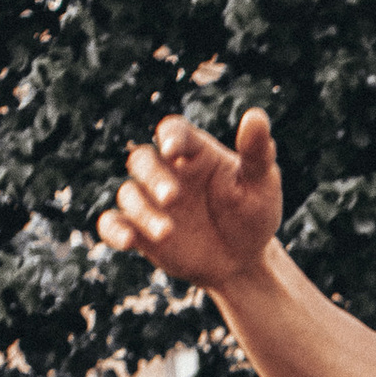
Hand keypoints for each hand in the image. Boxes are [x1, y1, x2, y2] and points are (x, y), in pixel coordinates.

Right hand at [96, 109, 283, 293]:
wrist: (243, 261)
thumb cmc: (253, 215)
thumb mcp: (261, 185)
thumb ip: (257, 153)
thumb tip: (257, 115)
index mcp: (194, 153)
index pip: (174, 132)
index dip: (170, 137)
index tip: (173, 149)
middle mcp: (166, 172)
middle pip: (143, 159)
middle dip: (153, 176)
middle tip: (173, 197)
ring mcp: (150, 201)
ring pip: (130, 194)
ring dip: (143, 211)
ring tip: (167, 232)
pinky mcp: (140, 230)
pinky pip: (113, 224)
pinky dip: (114, 230)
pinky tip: (126, 241)